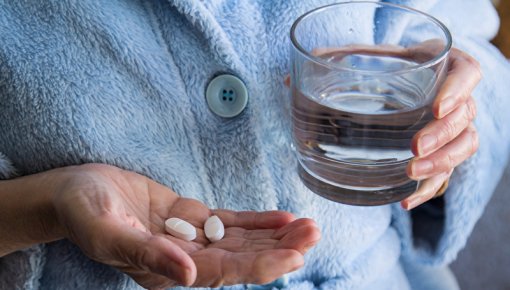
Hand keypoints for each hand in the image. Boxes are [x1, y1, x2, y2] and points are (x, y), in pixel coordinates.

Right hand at [51, 164, 319, 288]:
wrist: (75, 192)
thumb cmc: (82, 211)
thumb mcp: (105, 230)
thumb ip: (144, 253)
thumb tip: (187, 275)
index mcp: (164, 270)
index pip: (221, 273)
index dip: (259, 266)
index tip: (294, 256)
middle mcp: (183, 259)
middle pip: (240, 258)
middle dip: (279, 248)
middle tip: (314, 233)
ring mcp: (190, 238)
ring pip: (240, 241)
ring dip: (275, 235)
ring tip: (309, 225)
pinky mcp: (191, 217)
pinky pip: (230, 221)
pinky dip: (256, 221)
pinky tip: (282, 218)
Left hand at [284, 42, 479, 209]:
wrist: (401, 78)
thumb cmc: (385, 65)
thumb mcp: (364, 56)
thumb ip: (334, 61)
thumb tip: (288, 79)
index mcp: (445, 65)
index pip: (467, 74)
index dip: (456, 90)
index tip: (435, 107)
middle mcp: (455, 98)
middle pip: (464, 119)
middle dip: (441, 137)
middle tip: (414, 149)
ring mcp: (452, 127)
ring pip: (463, 148)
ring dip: (440, 164)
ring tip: (410, 173)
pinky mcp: (442, 151)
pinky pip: (446, 173)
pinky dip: (428, 189)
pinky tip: (406, 200)